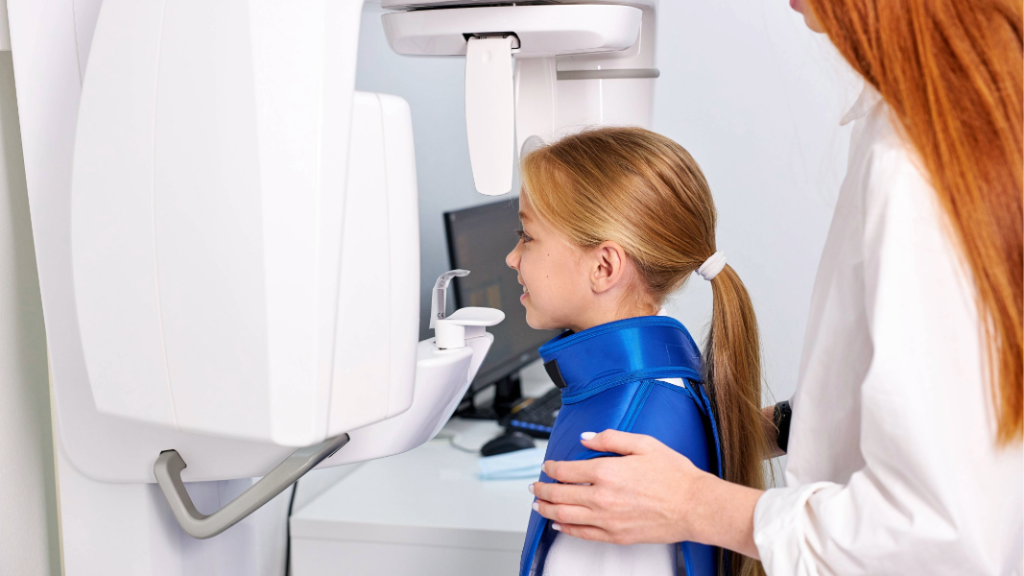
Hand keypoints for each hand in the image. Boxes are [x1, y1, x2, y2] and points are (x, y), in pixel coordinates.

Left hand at [530, 429, 761, 557]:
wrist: (695, 506)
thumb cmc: (675, 476)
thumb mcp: (644, 444)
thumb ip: (611, 439)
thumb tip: (586, 438)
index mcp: (607, 472)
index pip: (566, 470)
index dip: (551, 468)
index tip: (548, 466)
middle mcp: (602, 497)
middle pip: (560, 494)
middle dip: (542, 489)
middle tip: (535, 486)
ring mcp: (607, 519)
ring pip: (565, 515)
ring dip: (547, 509)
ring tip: (538, 504)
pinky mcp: (615, 535)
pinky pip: (582, 533)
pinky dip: (565, 528)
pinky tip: (558, 523)